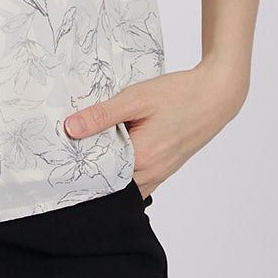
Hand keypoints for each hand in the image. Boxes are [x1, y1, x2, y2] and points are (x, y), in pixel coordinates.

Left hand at [62, 62, 248, 199]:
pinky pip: (137, 179)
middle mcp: (150, 174)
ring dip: (108, 168)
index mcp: (140, 159)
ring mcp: (160, 174)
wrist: (216, 96)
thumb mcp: (135, 98)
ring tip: (92, 146)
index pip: (98, 174)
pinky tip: (117, 146)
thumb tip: (70, 128)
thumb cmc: (178, 94)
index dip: (78, 163)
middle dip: (91, 168)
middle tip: (71, 148)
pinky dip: (124, 168)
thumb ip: (102, 115)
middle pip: (109, 182)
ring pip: (124, 183)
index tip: (61, 151)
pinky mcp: (165, 168)